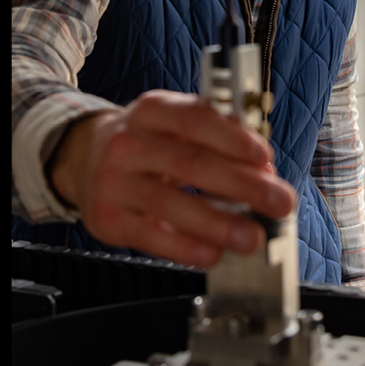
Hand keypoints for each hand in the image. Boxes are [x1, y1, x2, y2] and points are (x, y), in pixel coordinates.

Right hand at [48, 90, 291, 267]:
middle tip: (279, 202)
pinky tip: (211, 253)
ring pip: (168, 203)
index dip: (232, 139)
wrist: (85, 161)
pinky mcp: (107, 218)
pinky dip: (184, 247)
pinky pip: (149, 236)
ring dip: (217, 223)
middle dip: (240, 185)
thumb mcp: (176, 126)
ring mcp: (112, 182)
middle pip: (187, 163)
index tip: (266, 159)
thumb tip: (264, 174)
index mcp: (150, 112)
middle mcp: (127, 143)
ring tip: (251, 237)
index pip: (193, 118)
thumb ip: (219, 140)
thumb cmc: (148, 146)